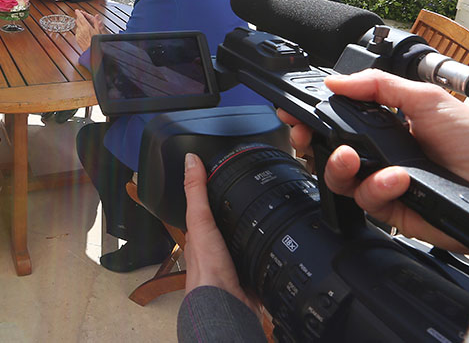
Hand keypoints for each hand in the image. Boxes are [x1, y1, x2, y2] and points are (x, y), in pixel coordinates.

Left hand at [73, 8, 104, 50]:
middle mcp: (81, 30)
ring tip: (82, 24)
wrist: (90, 50)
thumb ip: (97, 23)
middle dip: (78, 18)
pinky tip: (82, 32)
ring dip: (79, 24)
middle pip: (78, 21)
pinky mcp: (77, 38)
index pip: (81, 17)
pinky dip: (79, 30)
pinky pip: (77, 32)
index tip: (77, 10)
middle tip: (79, 15)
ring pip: (77, 27)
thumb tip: (96, 16)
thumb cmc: (95, 41)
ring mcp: (78, 34)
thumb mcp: (98, 31)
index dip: (78, 13)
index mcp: (86, 26)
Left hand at [183, 152, 257, 310]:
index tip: (226, 175)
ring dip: (255, 230)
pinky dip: (269, 248)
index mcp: (202, 235)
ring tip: (268, 214)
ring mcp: (235, 262)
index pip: (207, 206)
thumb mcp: (200, 222)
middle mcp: (217, 248)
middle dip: (241, 211)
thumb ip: (196, 192)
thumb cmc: (207, 270)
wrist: (228, 307)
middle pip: (229, 222)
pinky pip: (262, 256)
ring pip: (246, 238)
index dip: (215, 190)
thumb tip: (191, 160)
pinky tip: (277, 243)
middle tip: (254, 193)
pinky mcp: (253, 274)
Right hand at [279, 68, 468, 250]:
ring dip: (338, 167)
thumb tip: (334, 81)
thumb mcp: (427, 99)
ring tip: (351, 157)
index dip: (313, 118)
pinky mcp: (396, 212)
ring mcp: (387, 184)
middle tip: (305, 136)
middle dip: (310, 143)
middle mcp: (383, 155)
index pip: (338, 121)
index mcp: (388, 126)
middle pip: (329, 152)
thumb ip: (377, 86)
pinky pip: (368, 202)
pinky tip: (397, 178)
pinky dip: (377, 188)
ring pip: (340, 180)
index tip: (294, 112)